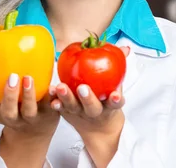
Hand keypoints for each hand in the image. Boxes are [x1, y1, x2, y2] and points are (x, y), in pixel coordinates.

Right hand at [0, 67, 59, 138]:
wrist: (34, 132)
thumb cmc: (12, 108)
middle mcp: (12, 118)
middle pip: (7, 111)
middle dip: (8, 95)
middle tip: (12, 77)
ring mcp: (30, 118)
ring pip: (29, 111)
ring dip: (29, 95)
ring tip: (28, 78)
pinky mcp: (48, 115)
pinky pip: (51, 107)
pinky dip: (53, 97)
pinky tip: (53, 86)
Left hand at [51, 46, 129, 166]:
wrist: (98, 128)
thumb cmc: (106, 99)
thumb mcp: (116, 86)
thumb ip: (118, 66)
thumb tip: (125, 48)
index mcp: (109, 105)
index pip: (114, 103)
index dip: (115, 100)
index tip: (114, 95)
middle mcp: (94, 111)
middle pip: (92, 107)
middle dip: (87, 98)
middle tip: (83, 88)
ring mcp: (79, 113)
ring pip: (73, 107)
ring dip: (66, 98)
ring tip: (60, 87)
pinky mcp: (66, 112)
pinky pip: (60, 107)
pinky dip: (55, 101)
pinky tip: (50, 92)